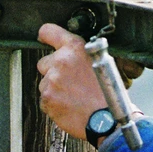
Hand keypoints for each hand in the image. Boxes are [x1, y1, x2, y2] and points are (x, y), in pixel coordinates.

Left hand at [37, 24, 108, 140]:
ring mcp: (51, 81)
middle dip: (53, 70)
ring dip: (54, 88)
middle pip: (44, 62)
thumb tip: (71, 53)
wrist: (107, 119)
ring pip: (44, 82)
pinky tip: (69, 105)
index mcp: (75, 49)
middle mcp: (60, 62)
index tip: (44, 39)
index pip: (49, 31)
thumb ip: (81, 55)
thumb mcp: (102, 63)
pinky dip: (54, 103)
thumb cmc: (108, 93)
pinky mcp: (46, 99)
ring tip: (74, 96)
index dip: (46, 36)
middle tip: (70, 81)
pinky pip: (44, 99)